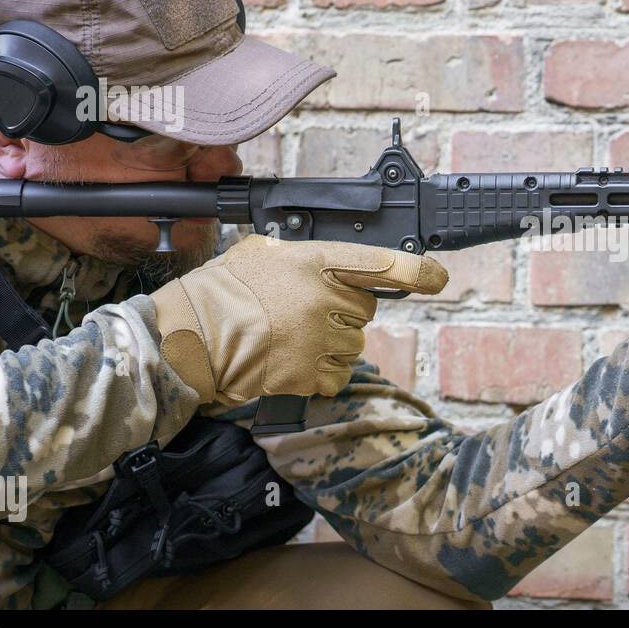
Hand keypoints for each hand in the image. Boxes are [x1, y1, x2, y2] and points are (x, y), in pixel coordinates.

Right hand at [151, 234, 447, 403]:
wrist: (190, 338)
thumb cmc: (219, 293)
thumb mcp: (261, 254)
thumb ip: (300, 255)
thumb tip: (323, 264)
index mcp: (316, 262)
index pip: (380, 264)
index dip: (415, 271)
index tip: (438, 276)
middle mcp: (325, 299)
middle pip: (365, 308)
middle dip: (343, 310)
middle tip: (303, 311)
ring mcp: (321, 338)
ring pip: (354, 343)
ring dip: (332, 342)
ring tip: (289, 336)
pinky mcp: (312, 373)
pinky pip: (338, 374)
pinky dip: (321, 372)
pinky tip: (292, 361)